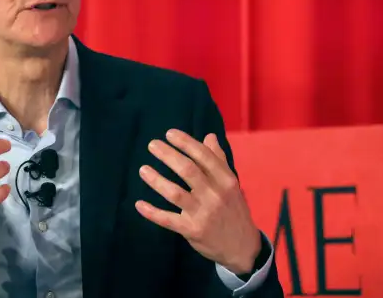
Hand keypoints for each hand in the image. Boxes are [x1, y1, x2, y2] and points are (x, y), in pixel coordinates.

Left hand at [135, 129, 261, 273]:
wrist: (243, 248)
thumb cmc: (233, 210)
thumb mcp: (232, 185)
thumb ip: (219, 160)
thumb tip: (210, 136)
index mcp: (226, 180)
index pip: (204, 157)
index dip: (186, 143)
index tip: (169, 133)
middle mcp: (215, 195)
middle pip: (188, 170)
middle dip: (168, 155)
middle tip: (152, 145)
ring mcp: (203, 214)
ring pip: (175, 193)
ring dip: (156, 180)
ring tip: (143, 169)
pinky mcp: (192, 230)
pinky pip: (168, 220)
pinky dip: (152, 212)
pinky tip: (139, 204)